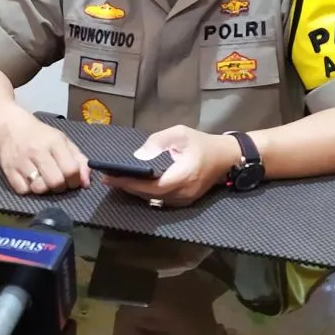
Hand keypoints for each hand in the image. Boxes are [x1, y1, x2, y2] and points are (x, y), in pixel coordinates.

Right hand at [0, 110, 88, 194]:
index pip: (71, 169)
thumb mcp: (63, 141)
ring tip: (44, 180)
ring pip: (39, 188)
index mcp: (54, 142)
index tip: (72, 180)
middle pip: (55, 182)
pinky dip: (28, 189)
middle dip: (61, 187)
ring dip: (44, 189)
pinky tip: (30, 180)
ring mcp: (21, 161)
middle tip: (58, 182)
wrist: (11, 126)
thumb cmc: (41, 135)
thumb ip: (79, 160)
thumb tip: (86, 184)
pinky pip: (23, 191)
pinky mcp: (8, 170)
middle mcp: (37, 151)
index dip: (75, 180)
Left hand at [100, 126, 239, 207]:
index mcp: (183, 176)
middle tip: (108, 179)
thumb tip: (138, 155)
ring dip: (136, 192)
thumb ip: (158, 141)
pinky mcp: (186, 201)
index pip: (151, 186)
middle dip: (128, 188)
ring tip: (118, 182)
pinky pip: (162, 200)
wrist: (226, 157)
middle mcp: (183, 193)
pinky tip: (135, 186)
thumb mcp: (180, 134)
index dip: (130, 184)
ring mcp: (185, 200)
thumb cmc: (202, 143)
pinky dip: (147, 194)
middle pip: (150, 196)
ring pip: (155, 200)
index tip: (110, 177)